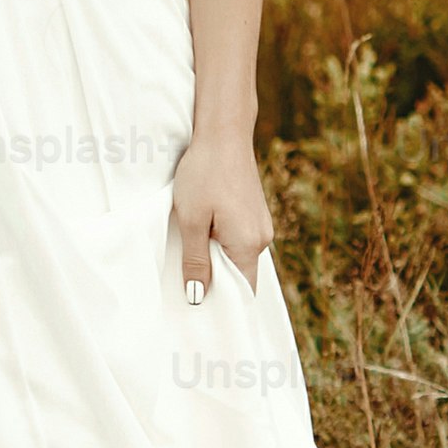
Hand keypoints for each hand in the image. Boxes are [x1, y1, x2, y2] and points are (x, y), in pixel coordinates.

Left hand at [171, 130, 271, 302]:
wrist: (223, 134)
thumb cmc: (204, 173)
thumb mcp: (191, 220)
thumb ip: (196, 261)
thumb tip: (198, 298)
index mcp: (248, 244)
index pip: (242, 292)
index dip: (223, 306)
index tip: (201, 314)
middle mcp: (261, 238)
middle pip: (240, 277)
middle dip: (216, 285)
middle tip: (186, 290)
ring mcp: (260, 224)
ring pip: (238, 257)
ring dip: (217, 262)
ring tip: (190, 259)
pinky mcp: (254, 213)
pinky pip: (239, 241)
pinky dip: (222, 245)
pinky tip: (202, 236)